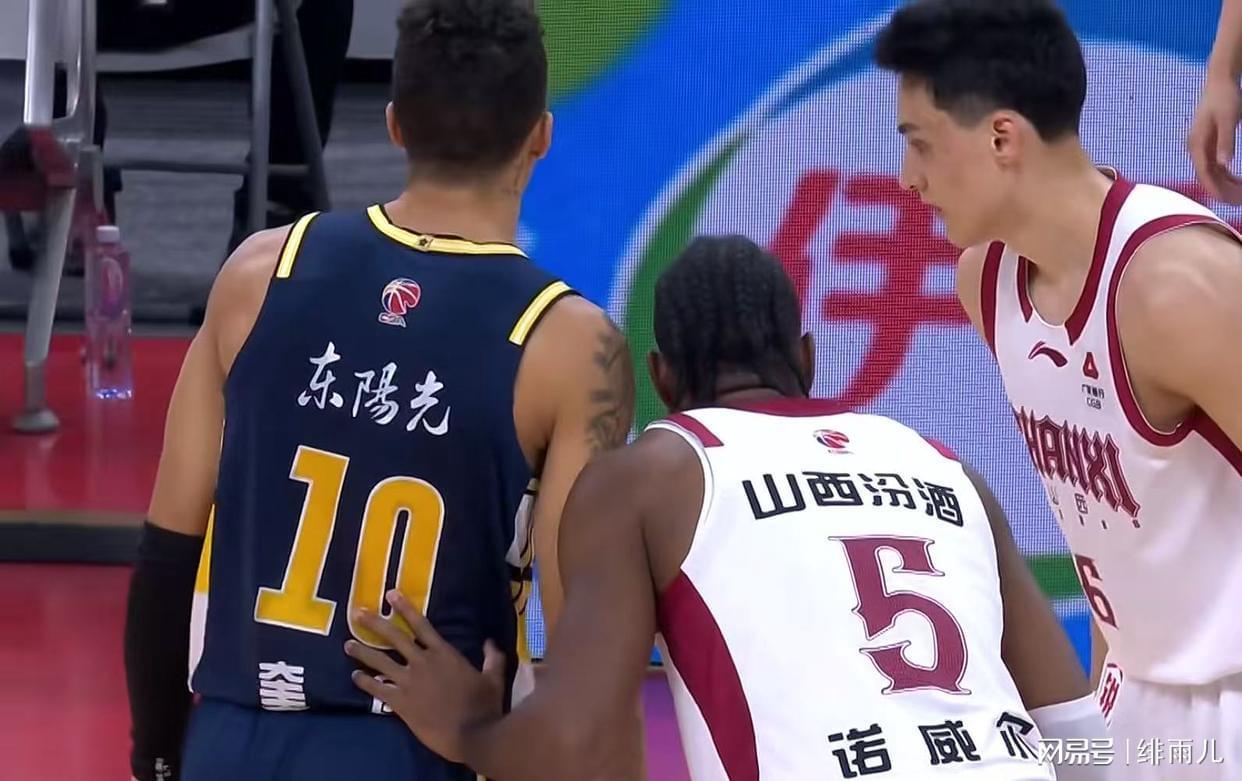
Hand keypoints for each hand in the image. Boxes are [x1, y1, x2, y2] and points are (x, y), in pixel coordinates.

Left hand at [345, 591, 505, 763]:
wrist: (472, 734)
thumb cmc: (485, 705)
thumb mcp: (494, 678)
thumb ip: (492, 658)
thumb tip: (490, 642)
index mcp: (444, 653)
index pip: (421, 625)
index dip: (405, 608)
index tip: (391, 594)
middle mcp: (422, 662)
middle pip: (394, 638)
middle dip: (375, 623)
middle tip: (357, 613)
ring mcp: (409, 682)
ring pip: (380, 661)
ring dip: (362, 651)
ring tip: (347, 644)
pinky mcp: (401, 703)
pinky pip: (377, 689)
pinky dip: (365, 682)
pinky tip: (355, 676)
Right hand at [1189, 73, 1241, 203]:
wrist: (1219, 81)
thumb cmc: (1225, 97)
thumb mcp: (1228, 119)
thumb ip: (1225, 142)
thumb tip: (1224, 164)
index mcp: (1197, 145)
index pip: (1205, 174)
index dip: (1217, 190)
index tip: (1231, 201)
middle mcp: (1195, 149)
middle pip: (1207, 177)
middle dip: (1222, 192)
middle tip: (1239, 202)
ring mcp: (1200, 147)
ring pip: (1210, 174)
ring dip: (1224, 185)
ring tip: (1239, 195)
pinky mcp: (1206, 144)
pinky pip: (1213, 166)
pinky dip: (1224, 176)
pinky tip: (1235, 181)